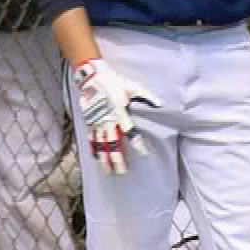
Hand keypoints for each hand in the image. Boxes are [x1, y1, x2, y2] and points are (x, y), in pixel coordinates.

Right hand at [70, 58, 158, 174]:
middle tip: (122, 172)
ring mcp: (97, 122)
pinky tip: (96, 159)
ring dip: (104, 160)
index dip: (137, 144)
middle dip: (117, 160)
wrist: (93, 77)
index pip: (131, 133)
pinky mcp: (89, 122)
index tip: (143, 154)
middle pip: (113, 145)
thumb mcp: (134, 87)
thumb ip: (147, 97)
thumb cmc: (116, 82)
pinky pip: (91, 139)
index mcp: (120, 113)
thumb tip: (160, 105)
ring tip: (108, 171)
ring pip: (100, 145)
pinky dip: (93, 150)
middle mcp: (108, 121)